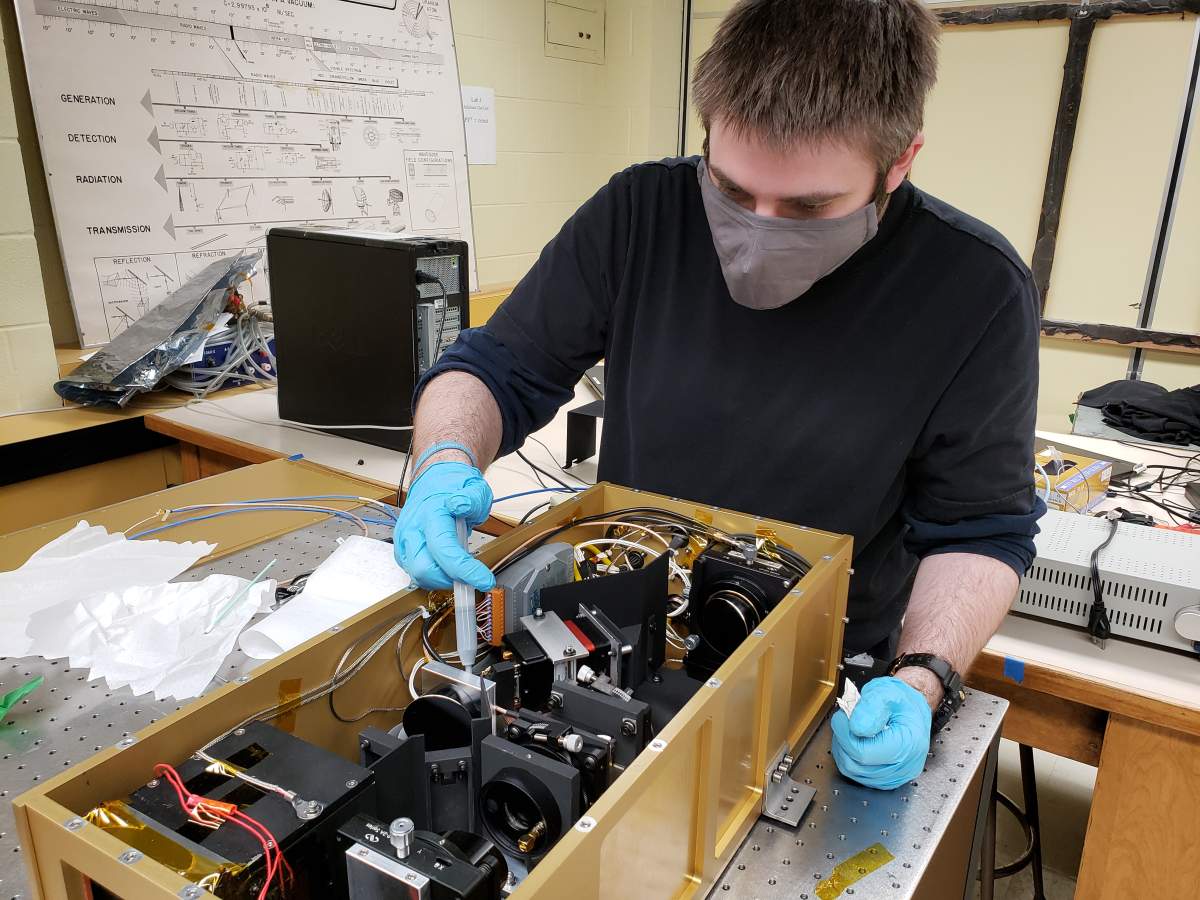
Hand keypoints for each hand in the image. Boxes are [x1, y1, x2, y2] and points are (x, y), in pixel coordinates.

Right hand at [393, 461, 494, 590]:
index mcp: (430, 513)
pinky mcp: (402, 551)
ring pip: (418, 576)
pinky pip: (416, 573)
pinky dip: (434, 575)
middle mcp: (412, 529)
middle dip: (449, 579)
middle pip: (424, 570)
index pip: (444, 550)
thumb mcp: (474, 488)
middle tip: (470, 575)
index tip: (485, 580)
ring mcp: (403, 542)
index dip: (465, 571)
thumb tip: (460, 505)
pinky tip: (446, 564)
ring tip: (458, 566)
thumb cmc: (453, 487)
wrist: (432, 481)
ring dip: (441, 579)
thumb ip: (471, 499)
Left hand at [830, 676, 931, 790]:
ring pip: (851, 770)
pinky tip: (855, 740)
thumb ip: (871, 706)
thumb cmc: (901, 702)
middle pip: (855, 763)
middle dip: (843, 739)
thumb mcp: (887, 691)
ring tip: (851, 728)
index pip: (863, 752)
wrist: (911, 711)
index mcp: (909, 744)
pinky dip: (848, 755)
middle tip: (846, 719)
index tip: (842, 716)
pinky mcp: (886, 779)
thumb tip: (856, 727)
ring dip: (843, 747)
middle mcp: (905, 766)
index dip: (845, 733)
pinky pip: (856, 773)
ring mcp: (896, 776)